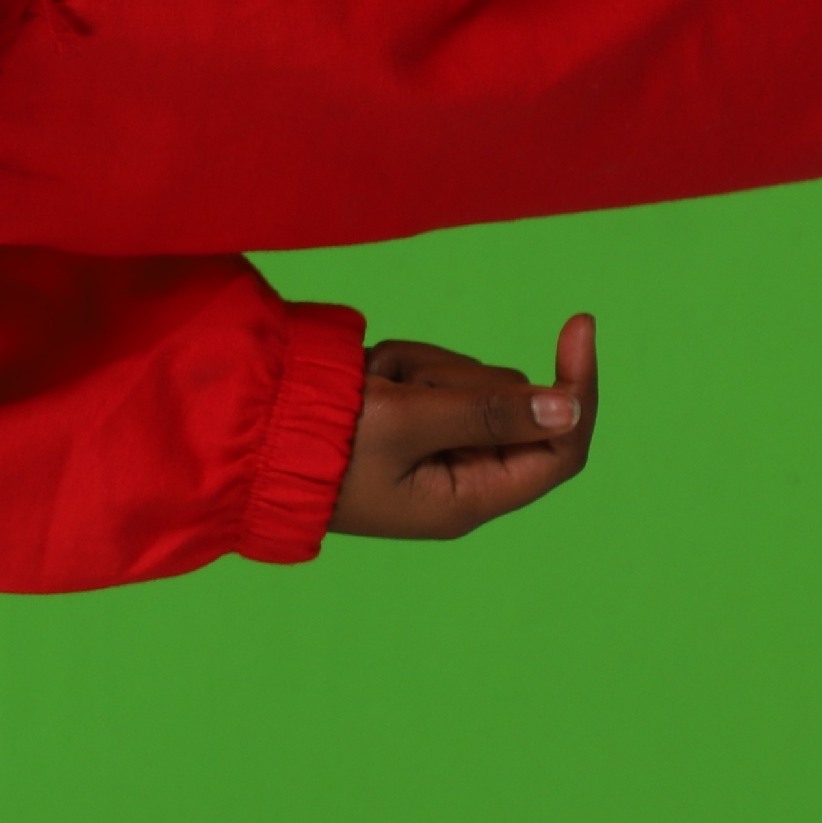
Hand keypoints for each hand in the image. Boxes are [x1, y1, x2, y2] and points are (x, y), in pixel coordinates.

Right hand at [331, 314, 599, 540]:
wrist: (243, 436)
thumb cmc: (318, 443)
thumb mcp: (405, 423)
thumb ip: (488, 411)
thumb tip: (571, 406)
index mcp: (469, 498)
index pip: (560, 448)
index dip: (578, 390)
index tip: (577, 325)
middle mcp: (460, 477)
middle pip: (509, 403)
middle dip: (460, 378)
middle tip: (402, 387)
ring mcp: (433, 447)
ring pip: (469, 382)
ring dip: (422, 369)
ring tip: (371, 385)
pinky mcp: (406, 420)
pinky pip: (430, 373)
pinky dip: (399, 367)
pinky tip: (363, 382)